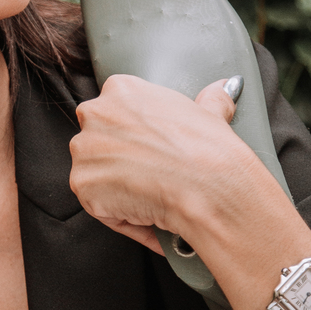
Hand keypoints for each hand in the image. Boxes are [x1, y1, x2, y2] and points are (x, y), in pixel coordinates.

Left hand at [70, 73, 310, 309]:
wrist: (223, 198)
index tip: (164, 163)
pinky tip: (155, 219)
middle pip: (99, 147)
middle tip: (165, 188)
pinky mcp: (84, 189)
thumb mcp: (218, 121)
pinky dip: (125, 222)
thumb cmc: (227, 161)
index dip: (140, 145)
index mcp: (127, 87)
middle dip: (126, 170)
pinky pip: (101, 211)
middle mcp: (97, 113)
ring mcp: (86, 151)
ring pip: (97, 181)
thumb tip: (222, 90)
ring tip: (166, 204)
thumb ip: (209, 105)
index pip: (114, 115)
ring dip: (126, 198)